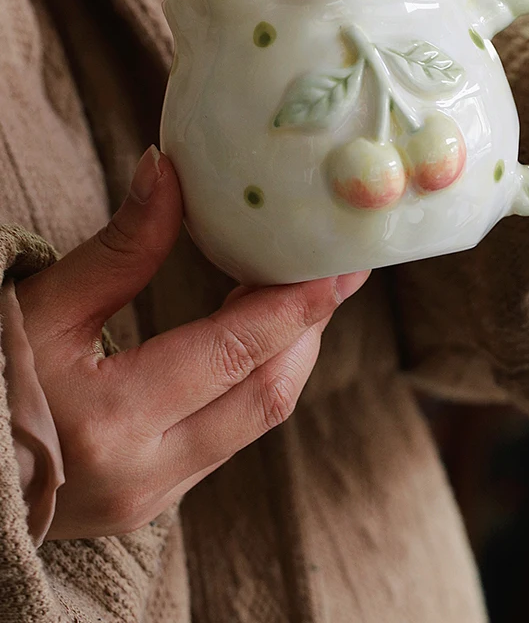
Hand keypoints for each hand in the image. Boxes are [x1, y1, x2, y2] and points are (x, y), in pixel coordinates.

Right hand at [16, 147, 368, 538]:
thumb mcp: (44, 306)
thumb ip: (119, 246)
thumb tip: (167, 168)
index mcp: (113, 420)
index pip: (237, 352)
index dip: (298, 303)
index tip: (340, 263)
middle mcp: (145, 472)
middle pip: (266, 395)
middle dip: (310, 328)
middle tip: (338, 272)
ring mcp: (152, 498)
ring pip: (255, 421)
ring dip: (288, 355)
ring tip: (306, 295)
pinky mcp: (153, 502)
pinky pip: (229, 437)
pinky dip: (254, 382)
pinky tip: (257, 340)